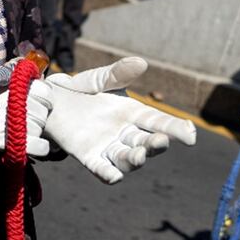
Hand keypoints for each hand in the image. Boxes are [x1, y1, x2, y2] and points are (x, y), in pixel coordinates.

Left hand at [43, 57, 195, 183]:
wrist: (49, 100)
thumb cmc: (81, 90)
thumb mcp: (99, 80)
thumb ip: (117, 74)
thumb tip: (141, 62)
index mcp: (134, 113)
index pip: (160, 122)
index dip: (176, 128)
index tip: (191, 134)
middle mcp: (126, 134)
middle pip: (146, 143)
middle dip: (155, 144)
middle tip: (161, 141)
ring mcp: (108, 147)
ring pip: (127, 159)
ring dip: (135, 159)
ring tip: (139, 155)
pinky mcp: (88, 156)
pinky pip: (100, 168)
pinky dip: (107, 174)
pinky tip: (113, 177)